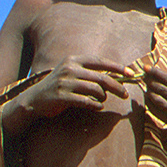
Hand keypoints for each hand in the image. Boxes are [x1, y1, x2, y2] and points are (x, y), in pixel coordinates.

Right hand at [11, 56, 129, 122]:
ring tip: (102, 101)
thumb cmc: (58, 87)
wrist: (35, 99)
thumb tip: (114, 77)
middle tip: (125, 94)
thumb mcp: (71, 73)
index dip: (117, 67)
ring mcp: (65, 82)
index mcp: (73, 60)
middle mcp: (69, 68)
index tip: (131, 74)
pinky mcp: (63, 96)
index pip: (100, 61)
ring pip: (96, 90)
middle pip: (102, 78)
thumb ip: (89, 73)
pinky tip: (97, 107)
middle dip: (117, 86)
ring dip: (103, 97)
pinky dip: (96, 105)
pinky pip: (87, 101)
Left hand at [142, 66, 166, 137]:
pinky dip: (150, 103)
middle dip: (150, 82)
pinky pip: (156, 111)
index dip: (157, 73)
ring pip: (158, 101)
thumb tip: (157, 74)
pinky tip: (148, 97)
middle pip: (163, 90)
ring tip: (146, 86)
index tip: (146, 68)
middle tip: (144, 76)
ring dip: (149, 92)